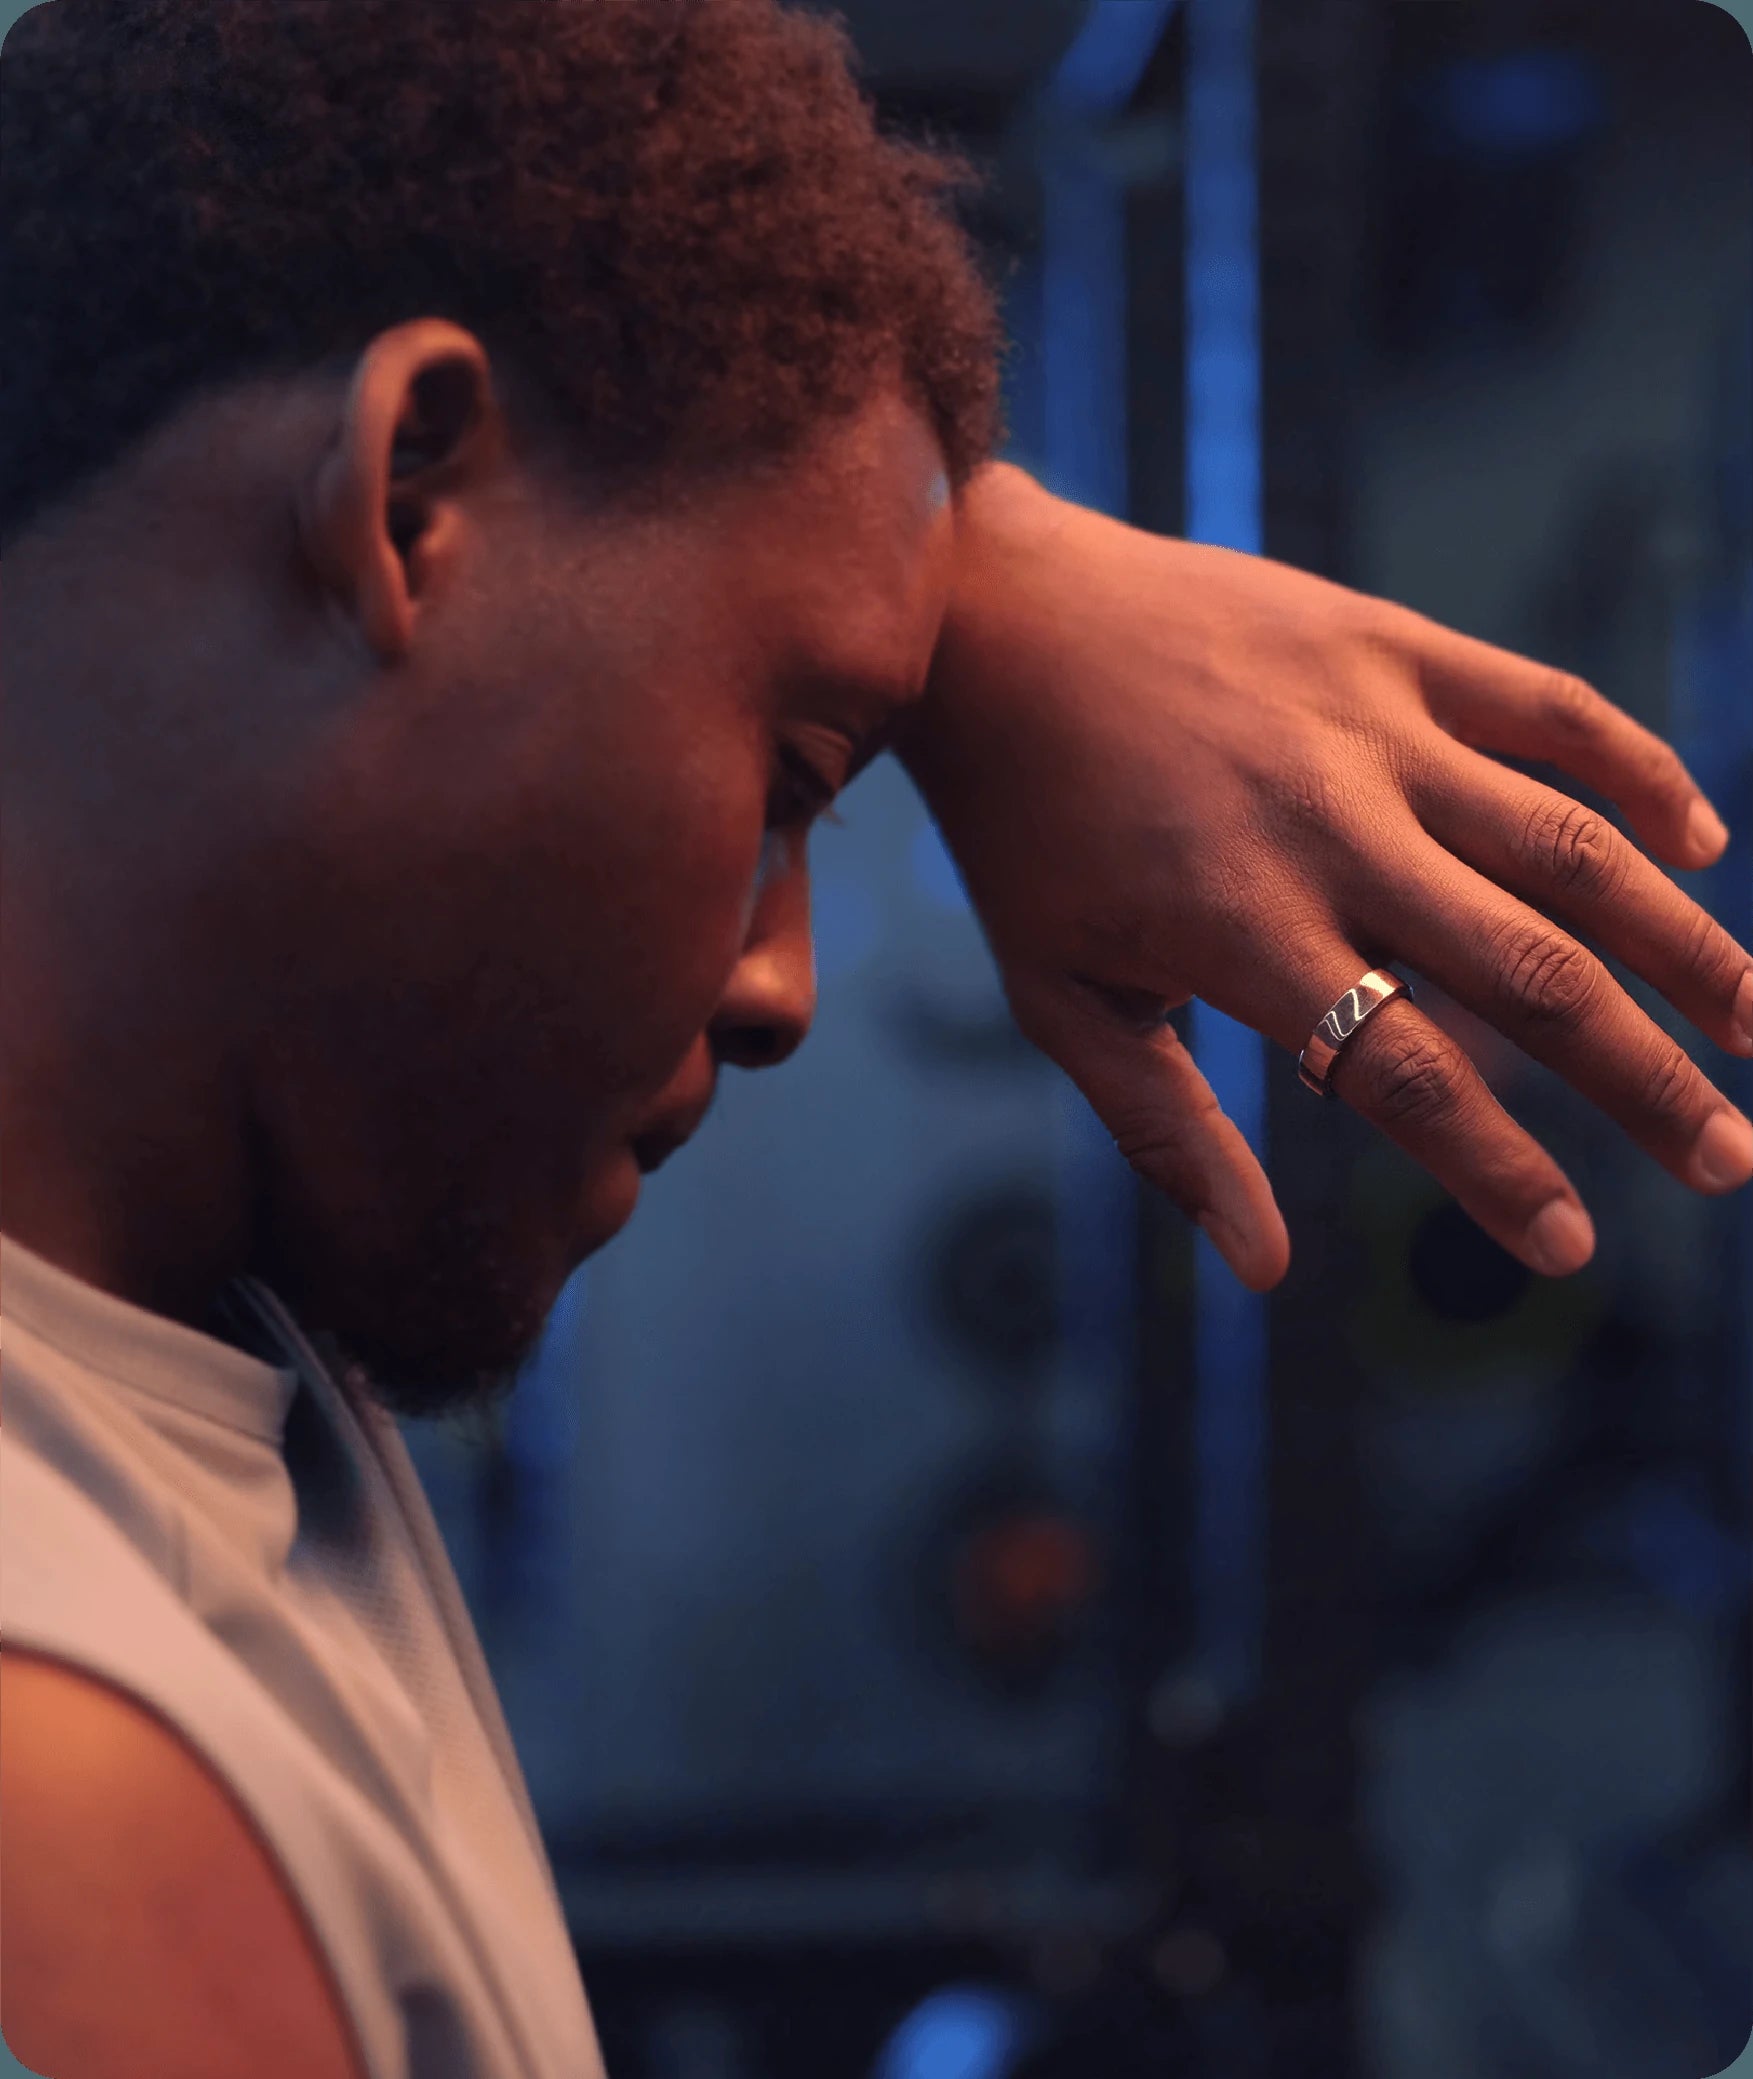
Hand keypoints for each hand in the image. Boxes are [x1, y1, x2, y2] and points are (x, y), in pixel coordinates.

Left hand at [897, 467, 1752, 1290]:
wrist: (991, 619)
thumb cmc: (1022, 830)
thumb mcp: (1061, 995)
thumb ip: (1168, 1132)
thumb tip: (1264, 1269)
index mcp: (1244, 931)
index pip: (1408, 1081)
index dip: (1502, 1176)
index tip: (1573, 1250)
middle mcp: (1330, 831)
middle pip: (1530, 977)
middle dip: (1644, 1083)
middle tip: (1726, 1162)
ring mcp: (1372, 728)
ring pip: (1572, 846)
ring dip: (1682, 945)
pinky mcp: (1392, 645)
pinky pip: (1551, 708)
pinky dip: (1639, 773)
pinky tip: (1700, 844)